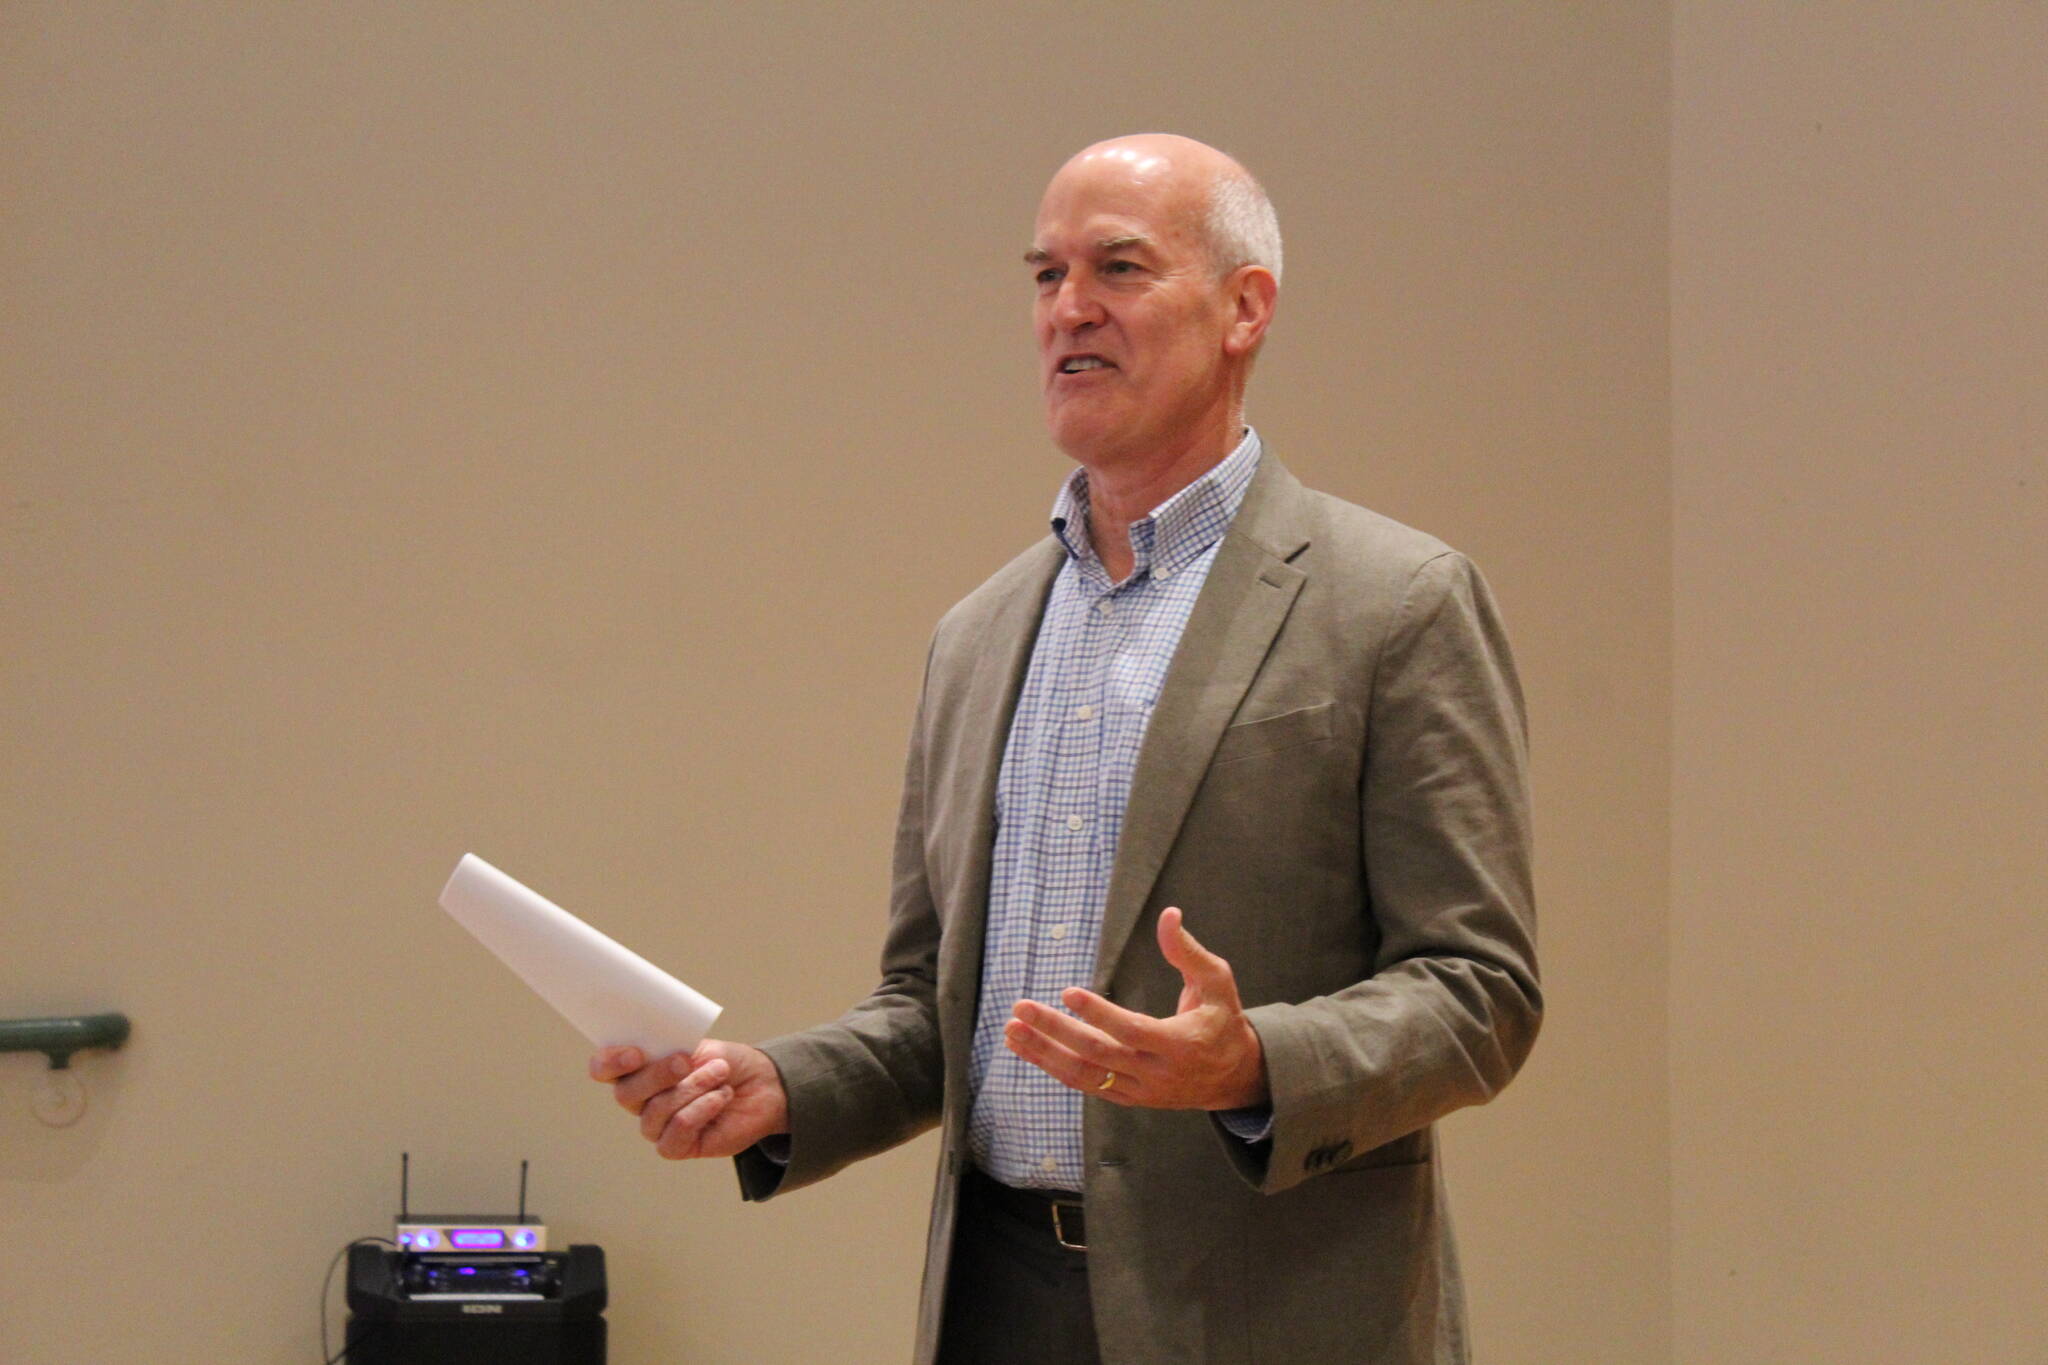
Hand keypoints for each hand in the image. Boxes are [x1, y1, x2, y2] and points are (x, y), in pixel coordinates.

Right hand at [589, 1038, 789, 1160]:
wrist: (761, 1085)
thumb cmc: (725, 1063)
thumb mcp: (700, 1044)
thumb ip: (674, 1046)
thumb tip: (659, 1048)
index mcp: (637, 1069)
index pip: (603, 1069)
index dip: (610, 1062)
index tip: (636, 1054)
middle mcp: (640, 1100)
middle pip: (626, 1094)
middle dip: (659, 1074)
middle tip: (689, 1060)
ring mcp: (656, 1126)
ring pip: (656, 1111)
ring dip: (693, 1088)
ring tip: (720, 1075)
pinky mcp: (677, 1146)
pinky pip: (678, 1131)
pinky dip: (702, 1110)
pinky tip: (720, 1098)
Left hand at [1003, 907, 1267, 1110]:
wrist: (1232, 1076)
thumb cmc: (1222, 1019)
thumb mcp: (1216, 981)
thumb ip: (1188, 951)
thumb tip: (1169, 913)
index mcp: (1180, 1044)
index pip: (1132, 1031)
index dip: (1099, 1014)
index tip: (1067, 992)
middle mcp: (1156, 1074)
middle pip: (1097, 1054)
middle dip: (1055, 1031)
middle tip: (1022, 1007)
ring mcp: (1139, 1090)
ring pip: (1084, 1075)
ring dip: (1043, 1053)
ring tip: (1011, 1029)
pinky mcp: (1127, 1097)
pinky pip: (1085, 1084)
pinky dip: (1053, 1067)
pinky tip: (1027, 1047)